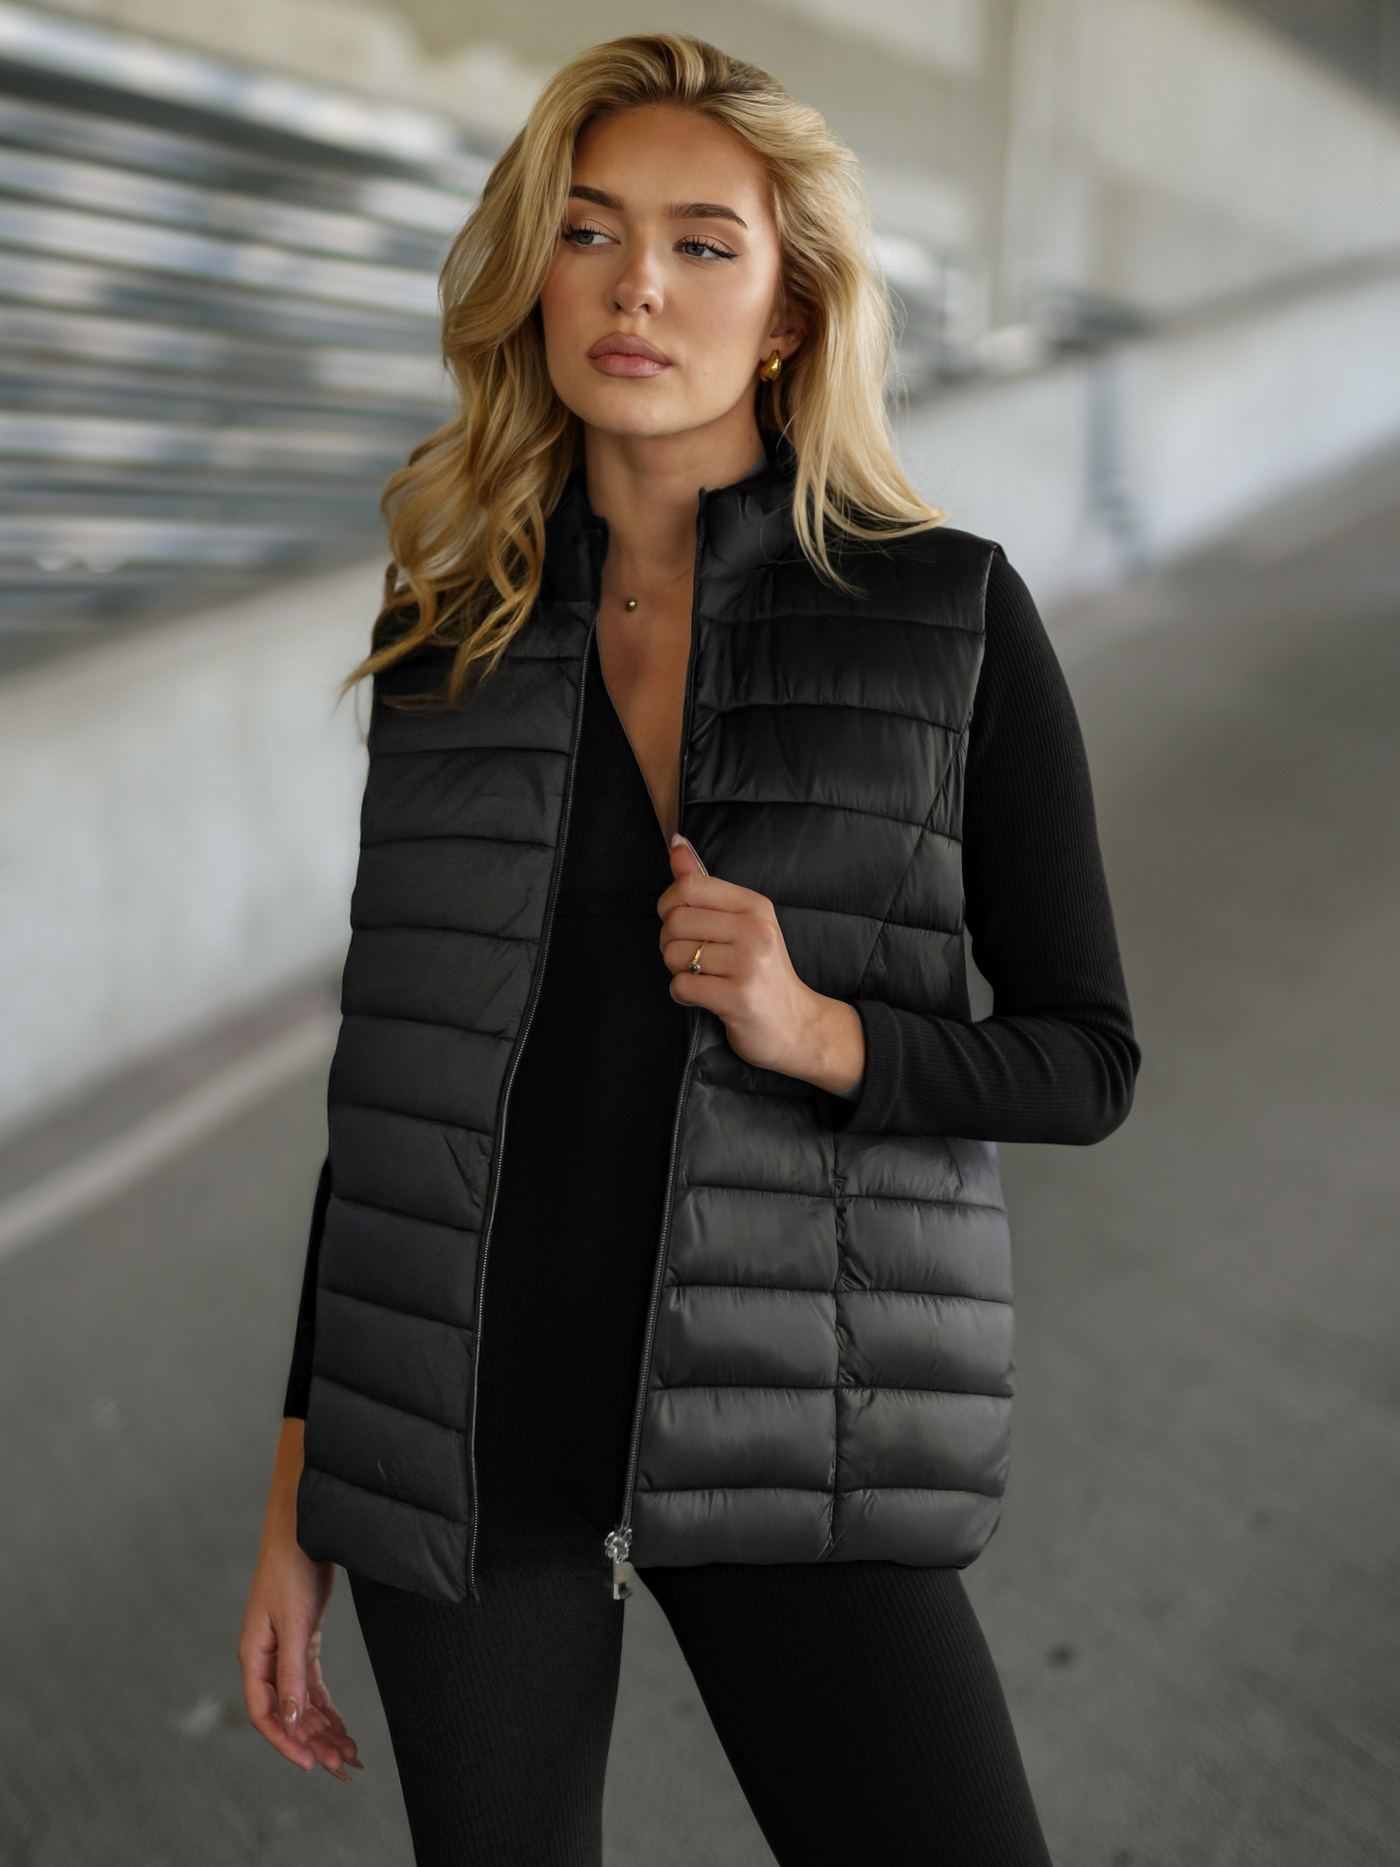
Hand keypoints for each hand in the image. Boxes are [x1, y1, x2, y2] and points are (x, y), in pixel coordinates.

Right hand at [238, 1420, 361, 1781]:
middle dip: (314, 1742)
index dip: (288, 1743)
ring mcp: (284, 1648)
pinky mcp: (302, 1636)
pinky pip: (311, 1683)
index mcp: (254, 1655)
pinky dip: (326, 1705)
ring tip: (349, 1754)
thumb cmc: (292, 1565)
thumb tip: (289, 1723)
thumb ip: (291, 1673)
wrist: (304, 1522)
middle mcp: (266, 1657)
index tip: (314, 1765)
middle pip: (287, 1713)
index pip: (266, 1714)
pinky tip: (341, 1725)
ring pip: (301, 1701)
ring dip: (323, 1728)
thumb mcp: (294, 1622)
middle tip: (344, 1768)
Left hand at [659, 835, 864, 1093]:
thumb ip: (705, 884)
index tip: (677, 922)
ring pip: (675, 955)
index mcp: (754, 906)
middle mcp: (755, 930)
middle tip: (688, 957)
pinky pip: (682, 986)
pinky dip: (683, 995)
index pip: (689, 886)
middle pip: (675, 921)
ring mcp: (748, 964)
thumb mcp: (742, 921)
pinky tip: (703, 996)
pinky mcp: (738, 997)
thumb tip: (676, 843)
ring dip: (677, 971)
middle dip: (669, 943)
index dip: (668, 904)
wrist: (796, 1025)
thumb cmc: (762, 971)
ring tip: (701, 977)